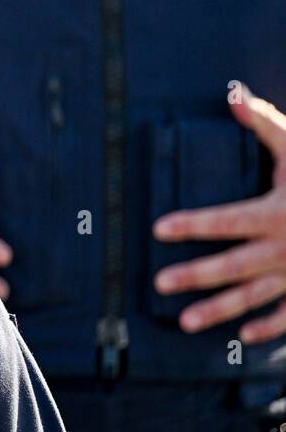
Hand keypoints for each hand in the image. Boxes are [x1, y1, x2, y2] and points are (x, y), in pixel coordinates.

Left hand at [153, 87, 285, 343]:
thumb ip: (266, 124)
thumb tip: (232, 96)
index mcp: (280, 212)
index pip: (228, 220)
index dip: (193, 224)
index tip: (157, 229)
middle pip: (235, 265)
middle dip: (197, 275)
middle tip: (161, 283)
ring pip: (257, 296)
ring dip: (222, 310)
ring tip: (186, 323)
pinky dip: (272, 326)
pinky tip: (246, 335)